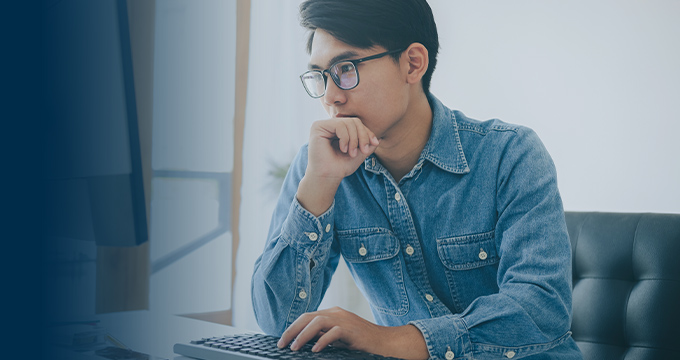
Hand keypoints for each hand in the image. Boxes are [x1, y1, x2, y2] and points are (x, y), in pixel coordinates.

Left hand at [276, 307, 428, 359]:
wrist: (385, 342)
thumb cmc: (362, 341)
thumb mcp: (339, 338)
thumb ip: (324, 336)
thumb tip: (305, 343)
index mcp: (332, 313)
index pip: (307, 317)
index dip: (293, 328)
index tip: (282, 340)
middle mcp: (336, 313)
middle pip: (308, 317)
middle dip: (292, 330)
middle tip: (282, 343)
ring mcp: (344, 319)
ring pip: (317, 321)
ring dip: (303, 335)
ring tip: (294, 347)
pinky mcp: (352, 329)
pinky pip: (334, 332)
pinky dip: (323, 340)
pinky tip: (315, 349)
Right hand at [306, 117, 379, 179]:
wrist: (328, 177)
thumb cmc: (341, 167)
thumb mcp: (359, 153)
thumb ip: (368, 144)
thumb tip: (380, 138)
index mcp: (338, 130)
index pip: (356, 123)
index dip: (367, 132)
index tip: (375, 143)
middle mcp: (330, 125)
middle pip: (354, 121)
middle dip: (362, 136)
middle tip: (364, 150)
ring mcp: (323, 125)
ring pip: (348, 123)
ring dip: (354, 139)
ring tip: (352, 153)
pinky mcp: (318, 127)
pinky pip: (339, 125)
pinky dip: (345, 138)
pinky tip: (343, 149)